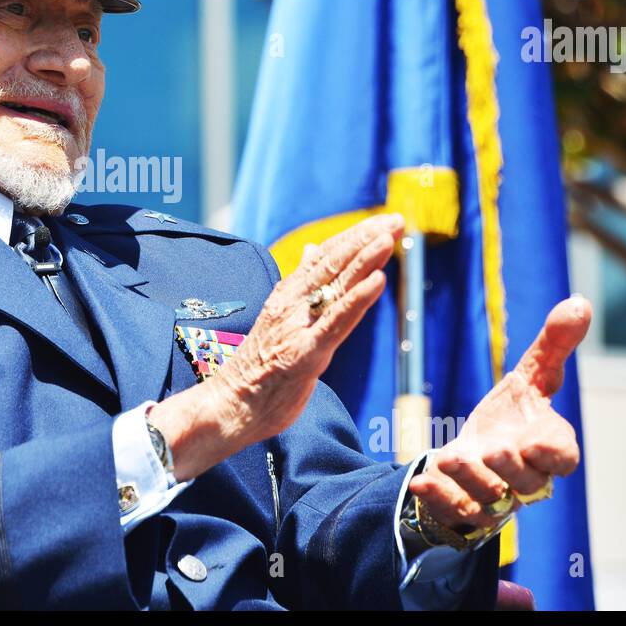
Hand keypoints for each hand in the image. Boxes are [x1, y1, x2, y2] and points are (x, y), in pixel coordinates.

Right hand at [214, 212, 407, 445]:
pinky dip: (358, 300)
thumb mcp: (279, 319)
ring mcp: (298, 328)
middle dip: (366, 239)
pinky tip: (378, 281)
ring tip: (389, 238)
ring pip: (336, 287)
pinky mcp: (305, 354)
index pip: (323, 256)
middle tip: (395, 220)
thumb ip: (299, 286)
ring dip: (365, 260)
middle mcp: (292, 305)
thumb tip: (311, 251)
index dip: (353, 237)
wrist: (230, 405)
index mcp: (287, 296)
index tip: (381, 221)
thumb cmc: (257, 368)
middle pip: (332, 264)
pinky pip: (335, 322)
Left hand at [408, 295, 590, 532]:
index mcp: (546, 447)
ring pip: (489, 501)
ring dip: (470, 481)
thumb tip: (579, 301)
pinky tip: (420, 482)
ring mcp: (494, 497)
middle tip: (492, 450)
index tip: (539, 441)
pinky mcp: (462, 508)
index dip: (554, 453)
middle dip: (511, 469)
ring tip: (450, 458)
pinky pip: (454, 514)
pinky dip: (438, 500)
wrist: (475, 451)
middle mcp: (524, 478)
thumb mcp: (530, 377)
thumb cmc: (512, 416)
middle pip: (528, 485)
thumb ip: (553, 345)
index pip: (563, 459)